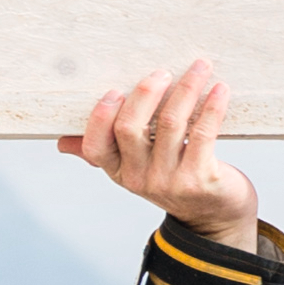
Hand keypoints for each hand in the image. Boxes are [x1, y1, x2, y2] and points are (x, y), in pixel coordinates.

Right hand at [61, 57, 260, 248]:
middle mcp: (139, 178)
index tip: (114, 91)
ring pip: (170, 123)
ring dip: (186, 88)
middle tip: (161, 72)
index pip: (95, 146)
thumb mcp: (137, 170)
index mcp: (119, 171)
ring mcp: (169, 180)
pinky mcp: (201, 178)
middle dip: (145, 93)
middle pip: (130, 128)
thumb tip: (63, 143)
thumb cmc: (176, 182)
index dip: (100, 118)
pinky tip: (219, 89)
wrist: (214, 218)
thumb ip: (107, 152)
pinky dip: (212, 107)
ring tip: (199, 67)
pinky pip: (204, 133)